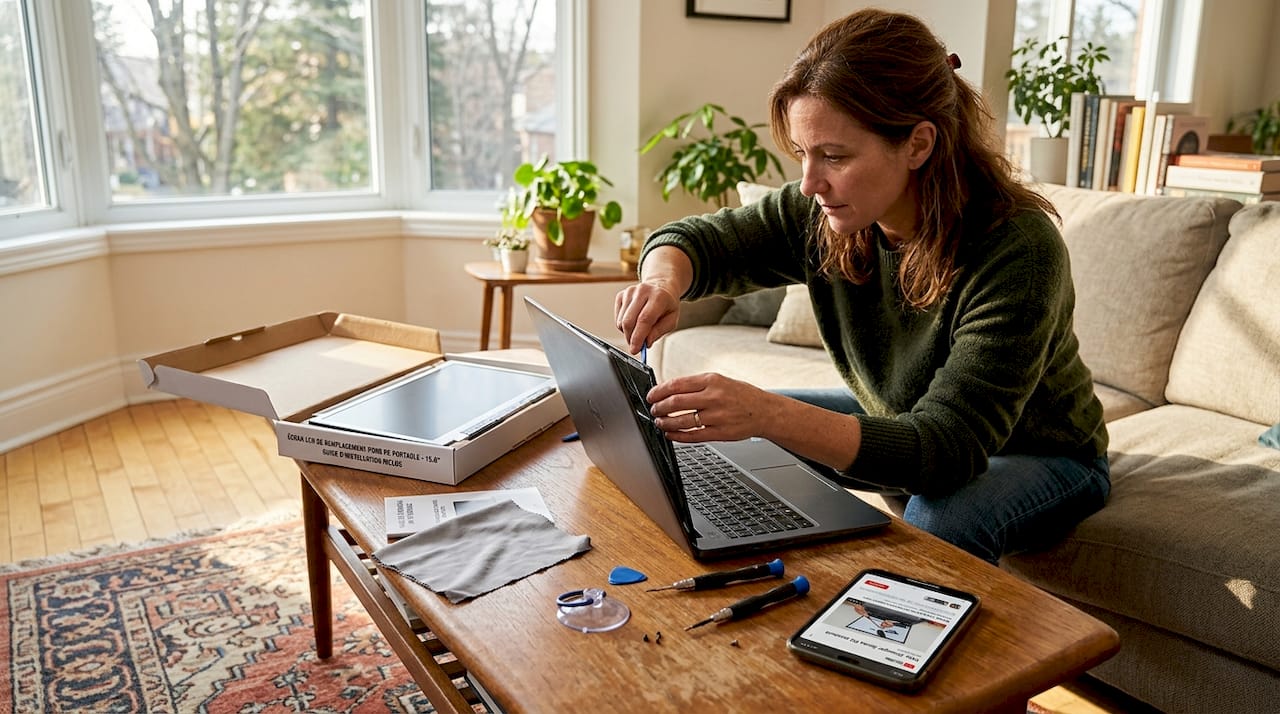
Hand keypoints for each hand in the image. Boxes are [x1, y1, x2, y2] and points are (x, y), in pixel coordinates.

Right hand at [615, 281, 680, 353]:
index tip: (635, 349)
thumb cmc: (667, 305)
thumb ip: (659, 331)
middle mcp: (642, 291)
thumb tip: (646, 342)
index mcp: (658, 296)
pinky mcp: (621, 295)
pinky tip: (634, 322)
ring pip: (621, 321)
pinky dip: (624, 326)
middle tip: (636, 346)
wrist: (661, 287)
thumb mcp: (671, 320)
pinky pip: (617, 318)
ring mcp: (629, 292)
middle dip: (630, 338)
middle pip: (629, 321)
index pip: (644, 319)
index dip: (638, 337)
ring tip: (639, 330)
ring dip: (628, 333)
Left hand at [646, 373, 776, 442]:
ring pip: (682, 421)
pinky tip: (671, 434)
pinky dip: (677, 436)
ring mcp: (717, 416)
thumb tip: (668, 391)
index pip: (677, 384)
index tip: (651, 396)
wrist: (764, 411)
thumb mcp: (720, 380)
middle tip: (653, 410)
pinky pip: (693, 436)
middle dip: (659, 408)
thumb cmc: (741, 395)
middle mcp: (714, 397)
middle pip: (676, 402)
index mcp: (711, 380)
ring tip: (660, 422)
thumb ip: (696, 385)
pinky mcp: (720, 433)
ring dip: (665, 423)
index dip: (659, 391)